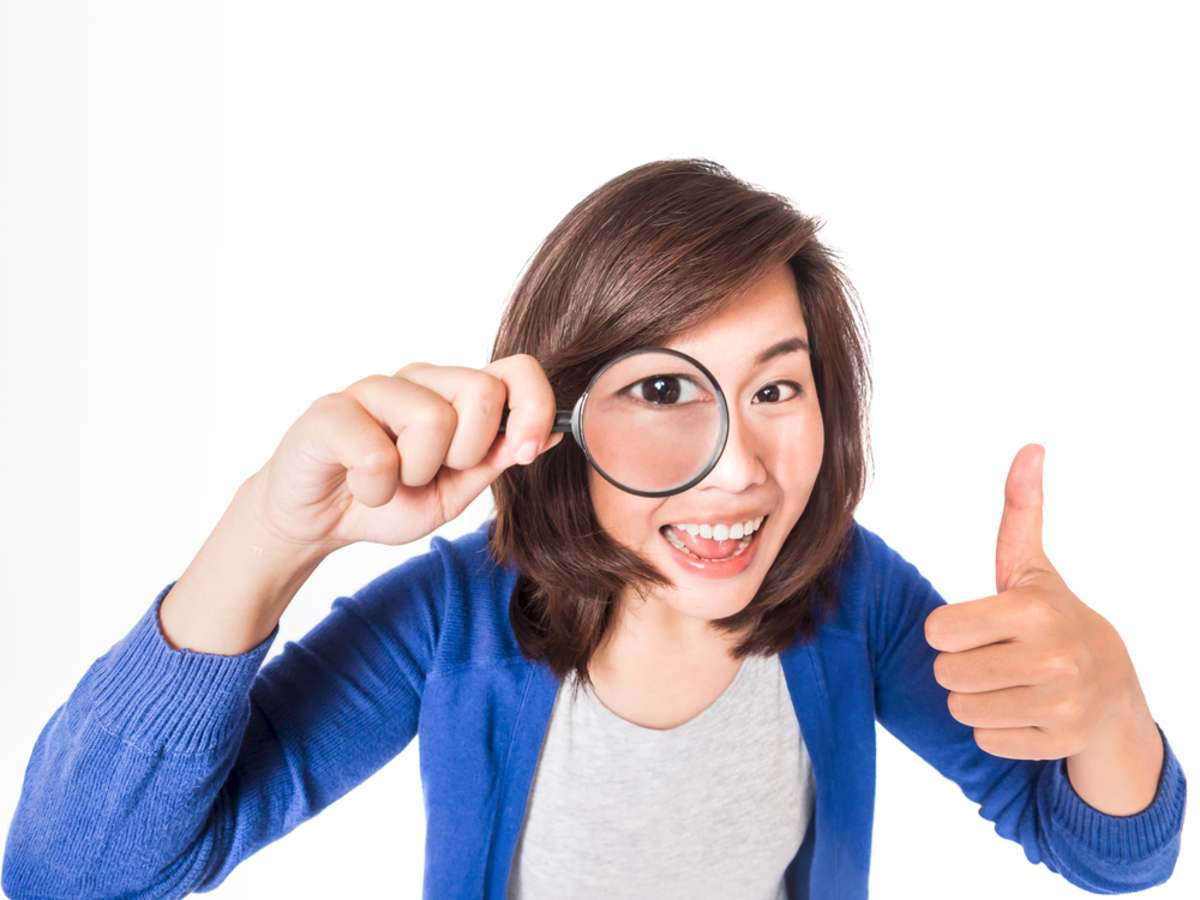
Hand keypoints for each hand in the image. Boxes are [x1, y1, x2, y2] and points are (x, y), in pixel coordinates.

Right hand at [244, 354, 564, 555]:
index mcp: (456, 393)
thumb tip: (556, 432)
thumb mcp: (455, 490)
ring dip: (415, 475)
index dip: (535, 407)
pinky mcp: (330, 411)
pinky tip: (357, 486)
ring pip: (433, 421)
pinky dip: (374, 490)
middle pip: (482, 392)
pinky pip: (378, 455)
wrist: (317, 520)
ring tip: (391, 480)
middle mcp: (419, 379)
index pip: (516, 369)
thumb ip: (497, 458)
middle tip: (430, 473)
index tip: (529, 451)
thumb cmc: (388, 499)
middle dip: (466, 452)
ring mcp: (373, 388)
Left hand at [923, 444, 1145, 760]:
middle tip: (995, 656)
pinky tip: (1025, 709)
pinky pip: (984, 738)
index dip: (949, 630)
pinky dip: (996, 728)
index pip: (938, 631)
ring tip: (1009, 682)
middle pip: (946, 672)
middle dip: (960, 666)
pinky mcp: (1057, 741)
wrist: (1111, 687)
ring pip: (960, 708)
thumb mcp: (1031, 567)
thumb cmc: (1051, 618)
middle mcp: (1049, 657)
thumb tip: (1030, 447)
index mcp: (1031, 609)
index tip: (978, 626)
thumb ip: (1019, 510)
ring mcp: (1058, 703)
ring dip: (975, 699)